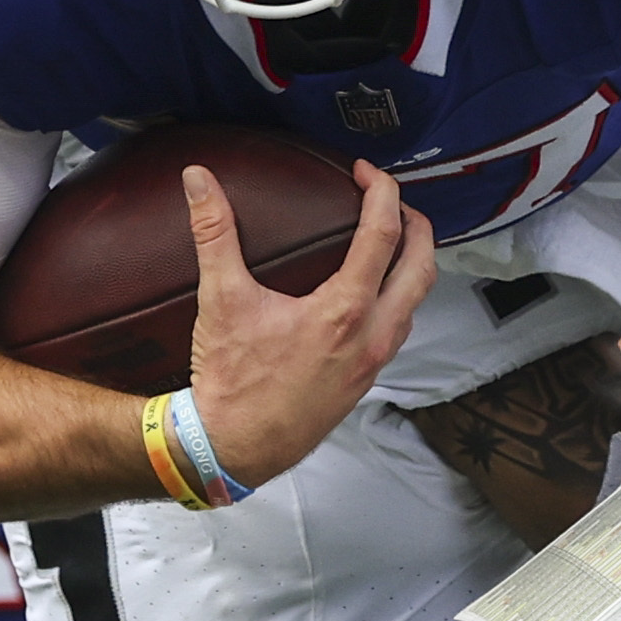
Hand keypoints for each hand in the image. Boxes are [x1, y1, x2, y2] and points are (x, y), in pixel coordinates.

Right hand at [184, 160, 434, 492]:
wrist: (234, 447)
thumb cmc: (232, 383)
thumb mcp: (221, 300)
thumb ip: (214, 233)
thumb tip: (199, 182)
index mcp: (343, 311)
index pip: (383, 234)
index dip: (382, 193)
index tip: (367, 174)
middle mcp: (370, 335)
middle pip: (421, 266)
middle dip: (417, 225)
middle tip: (394, 201)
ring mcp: (373, 361)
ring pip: (416, 302)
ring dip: (413, 264)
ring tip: (392, 240)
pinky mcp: (365, 380)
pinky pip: (399, 329)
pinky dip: (399, 299)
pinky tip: (372, 294)